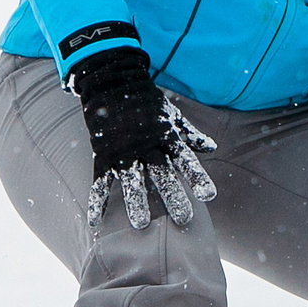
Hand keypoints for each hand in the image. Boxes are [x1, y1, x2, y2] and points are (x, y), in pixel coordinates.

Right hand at [69, 46, 216, 229]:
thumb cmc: (146, 102)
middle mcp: (146, 145)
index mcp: (165, 136)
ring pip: (132, 179)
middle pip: (162, 173)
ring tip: (142, 224)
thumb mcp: (172, 115)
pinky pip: (100, 180)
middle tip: (183, 218)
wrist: (111, 82)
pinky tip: (96, 220)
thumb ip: (191, 134)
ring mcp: (123, 151)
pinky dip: (97, 200)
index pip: (185, 159)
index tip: (209, 195)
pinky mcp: (103, 154)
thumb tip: (211, 148)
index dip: (197, 177)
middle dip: (173, 195)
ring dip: (136, 201)